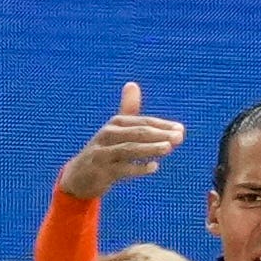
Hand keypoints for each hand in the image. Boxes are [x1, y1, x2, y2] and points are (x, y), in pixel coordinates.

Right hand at [57, 82, 185, 199]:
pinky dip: (137, 168)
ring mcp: (104, 153)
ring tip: (168, 148)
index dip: (162, 125)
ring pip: (129, 149)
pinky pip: (122, 169)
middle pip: (137, 133)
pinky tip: (154, 167)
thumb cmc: (103, 150)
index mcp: (115, 124)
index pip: (142, 122)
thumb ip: (128, 109)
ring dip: (150, 148)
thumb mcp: (115, 129)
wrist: (79, 176)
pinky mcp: (101, 172)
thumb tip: (132, 84)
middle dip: (159, 134)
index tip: (181, 129)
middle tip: (179, 137)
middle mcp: (108, 135)